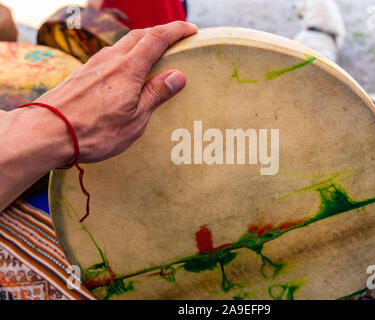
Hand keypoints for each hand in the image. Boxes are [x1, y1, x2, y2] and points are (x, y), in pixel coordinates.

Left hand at [36, 21, 197, 163]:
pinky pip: (110, 55)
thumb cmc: (94, 131)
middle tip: (176, 39)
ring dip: (141, 42)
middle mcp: (110, 59)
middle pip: (139, 35)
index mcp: (128, 69)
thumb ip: (156, 94)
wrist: (46, 132)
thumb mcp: (134, 119)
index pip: (157, 38)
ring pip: (123, 44)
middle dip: (160, 32)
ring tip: (153, 55)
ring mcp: (94, 64)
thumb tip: (178, 75)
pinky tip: (126, 70)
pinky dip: (125, 55)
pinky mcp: (83, 73)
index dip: (176, 30)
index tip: (191, 30)